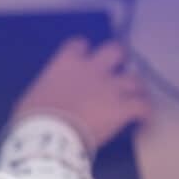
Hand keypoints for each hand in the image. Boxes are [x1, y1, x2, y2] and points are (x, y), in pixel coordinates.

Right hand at [11, 38, 150, 152]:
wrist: (49, 134)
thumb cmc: (34, 116)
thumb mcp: (34, 95)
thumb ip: (48, 89)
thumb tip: (46, 98)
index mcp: (66, 62)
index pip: (80, 44)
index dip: (84, 51)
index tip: (84, 59)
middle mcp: (92, 68)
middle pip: (115, 50)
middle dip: (119, 58)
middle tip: (118, 70)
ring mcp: (110, 87)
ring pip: (135, 79)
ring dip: (135, 88)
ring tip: (135, 97)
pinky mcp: (122, 107)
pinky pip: (142, 106)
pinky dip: (144, 113)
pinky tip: (143, 121)